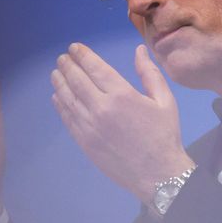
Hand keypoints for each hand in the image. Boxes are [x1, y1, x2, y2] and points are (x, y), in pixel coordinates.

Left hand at [51, 43, 194, 204]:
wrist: (157, 174)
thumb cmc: (164, 135)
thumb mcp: (165, 101)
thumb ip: (150, 73)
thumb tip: (138, 50)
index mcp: (122, 95)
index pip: (95, 68)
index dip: (82, 55)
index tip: (74, 48)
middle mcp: (101, 107)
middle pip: (77, 80)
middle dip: (68, 66)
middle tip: (62, 58)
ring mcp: (89, 126)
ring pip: (68, 98)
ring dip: (60, 83)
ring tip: (56, 73)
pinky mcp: (84, 142)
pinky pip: (68, 118)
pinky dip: (60, 105)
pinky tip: (58, 97)